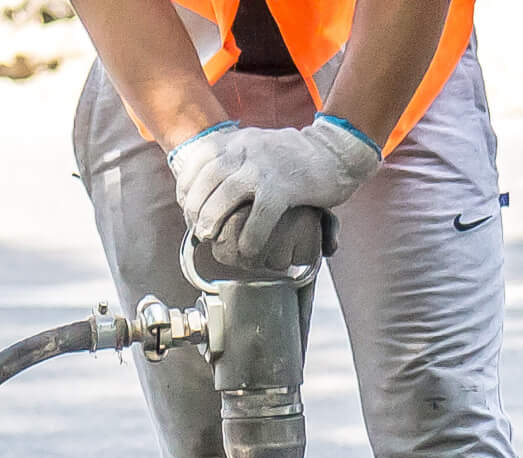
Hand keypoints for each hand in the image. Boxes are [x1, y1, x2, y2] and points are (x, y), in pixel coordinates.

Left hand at [172, 116, 379, 268]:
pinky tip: (249, 252)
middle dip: (197, 209)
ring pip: (226, 197)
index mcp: (237, 140)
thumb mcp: (259, 146)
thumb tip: (213, 183)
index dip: (187, 189)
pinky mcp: (284, 187)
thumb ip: (237, 158)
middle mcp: (246, 149)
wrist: (335, 151)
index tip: (189, 210)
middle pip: (207, 181)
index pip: (198, 161)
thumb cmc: (297, 157)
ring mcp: (265, 167)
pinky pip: (259, 217)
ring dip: (214, 221)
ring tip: (213, 240)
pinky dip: (251, 237)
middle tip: (201, 231)